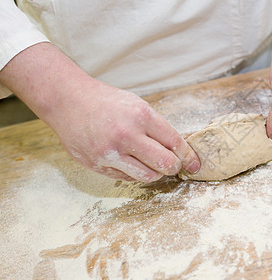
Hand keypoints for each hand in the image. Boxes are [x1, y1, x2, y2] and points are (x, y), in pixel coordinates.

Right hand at [53, 82, 200, 181]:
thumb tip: (180, 149)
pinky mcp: (98, 165)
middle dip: (175, 166)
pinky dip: (135, 173)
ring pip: (148, 176)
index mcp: (141, 116)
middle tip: (174, 164)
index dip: (188, 155)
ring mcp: (110, 153)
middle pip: (165, 164)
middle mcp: (127, 135)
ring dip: (156, 173)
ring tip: (153, 163)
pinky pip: (127, 178)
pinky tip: (131, 161)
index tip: (194, 163)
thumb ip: (158, 127)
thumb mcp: (137, 105)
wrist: (68, 101)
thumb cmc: (107, 102)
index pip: (175, 142)